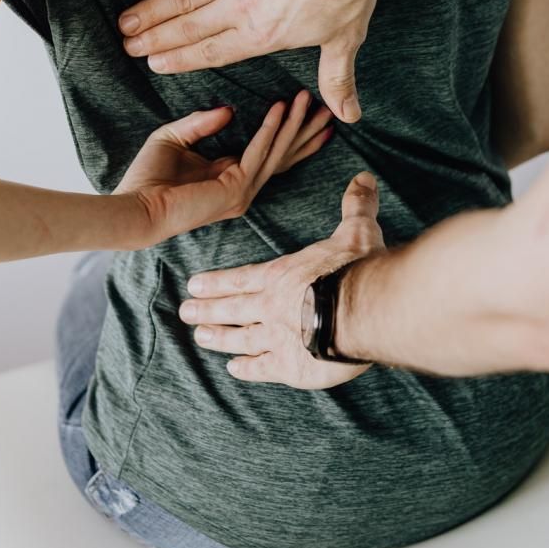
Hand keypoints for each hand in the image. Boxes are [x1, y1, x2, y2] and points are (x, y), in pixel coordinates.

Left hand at [116, 91, 331, 245]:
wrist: (135, 207)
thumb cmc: (147, 179)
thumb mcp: (174, 138)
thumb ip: (201, 123)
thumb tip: (230, 109)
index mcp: (230, 177)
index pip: (270, 153)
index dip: (290, 133)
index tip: (308, 110)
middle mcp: (242, 188)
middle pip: (284, 155)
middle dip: (306, 130)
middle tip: (328, 108)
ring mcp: (242, 192)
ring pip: (277, 152)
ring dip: (294, 124)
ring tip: (308, 99)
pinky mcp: (235, 190)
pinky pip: (258, 153)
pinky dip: (270, 129)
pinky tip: (279, 108)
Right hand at [119, 0, 394, 123]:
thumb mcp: (344, 38)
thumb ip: (336, 79)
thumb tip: (348, 116)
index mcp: (262, 36)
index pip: (211, 53)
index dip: (180, 60)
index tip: (155, 64)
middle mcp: (239, 8)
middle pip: (187, 28)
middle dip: (154, 39)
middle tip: (129, 47)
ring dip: (149, 11)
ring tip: (126, 22)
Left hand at [178, 172, 384, 388]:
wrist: (362, 310)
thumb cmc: (357, 268)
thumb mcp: (357, 231)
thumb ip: (356, 206)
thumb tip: (363, 177)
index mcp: (282, 275)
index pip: (242, 279)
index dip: (217, 283)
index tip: (193, 285)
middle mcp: (271, 306)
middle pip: (232, 308)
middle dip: (207, 310)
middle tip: (185, 312)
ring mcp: (276, 338)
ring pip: (239, 338)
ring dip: (219, 338)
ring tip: (200, 338)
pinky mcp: (289, 366)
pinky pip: (261, 368)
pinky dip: (246, 368)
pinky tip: (234, 369)